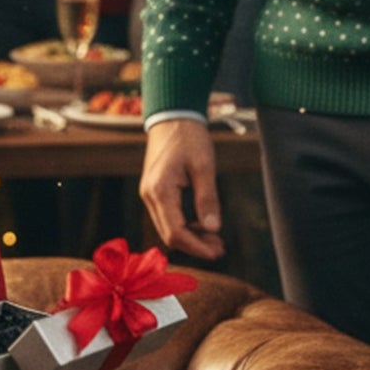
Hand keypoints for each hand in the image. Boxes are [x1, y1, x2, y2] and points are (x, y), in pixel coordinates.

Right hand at [140, 118, 223, 259]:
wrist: (171, 117)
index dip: (197, 247)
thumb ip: (208, 199)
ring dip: (190, 237)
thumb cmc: (188, 137)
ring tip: (214, 238)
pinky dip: (184, 226)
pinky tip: (201, 225)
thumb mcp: (204, 166)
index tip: (217, 251)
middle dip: (194, 245)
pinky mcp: (154, 191)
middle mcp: (149, 195)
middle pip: (169, 235)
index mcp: (160, 190)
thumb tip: (213, 228)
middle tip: (220, 247)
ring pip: (167, 227)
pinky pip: (167, 217)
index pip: (175, 232)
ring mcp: (149, 193)